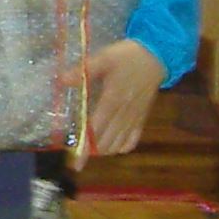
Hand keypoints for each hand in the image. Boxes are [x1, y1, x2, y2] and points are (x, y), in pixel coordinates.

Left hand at [73, 39, 164, 167]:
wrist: (156, 56)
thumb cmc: (127, 56)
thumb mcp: (103, 58)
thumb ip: (83, 70)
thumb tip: (62, 79)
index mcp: (112, 100)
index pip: (95, 130)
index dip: (84, 147)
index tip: (75, 162)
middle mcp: (123, 114)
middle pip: (105, 143)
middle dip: (90, 150)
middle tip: (77, 148)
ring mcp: (134, 119)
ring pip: (117, 146)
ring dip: (103, 150)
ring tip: (90, 145)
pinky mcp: (142, 119)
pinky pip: (132, 142)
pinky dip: (120, 147)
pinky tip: (111, 143)